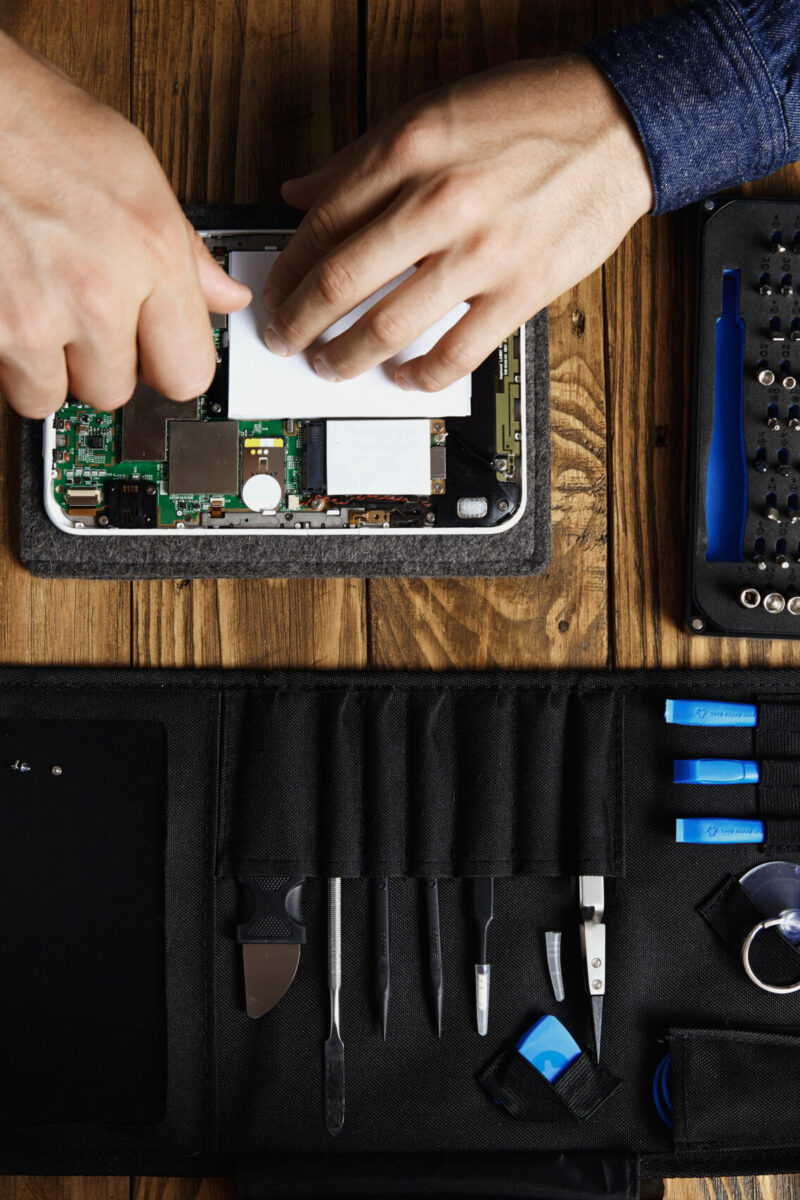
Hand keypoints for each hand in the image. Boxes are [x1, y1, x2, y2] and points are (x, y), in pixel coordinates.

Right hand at [0, 32, 250, 417]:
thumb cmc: (30, 119)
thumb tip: (225, 294)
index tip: (152, 355)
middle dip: (96, 361)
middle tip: (76, 313)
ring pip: (52, 396)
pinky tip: (4, 307)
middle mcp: (99, 292)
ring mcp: (35, 315)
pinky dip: (0, 354)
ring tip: (32, 306)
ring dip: (42, 365)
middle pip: (116, 392)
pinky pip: (3, 381)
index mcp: (151, 252)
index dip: (166, 365)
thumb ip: (183, 248)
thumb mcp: (131, 166)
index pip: (189, 374)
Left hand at [263, 55, 652, 390]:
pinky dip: (421, 375)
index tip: (276, 293)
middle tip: (286, 340)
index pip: (322, 224)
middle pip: (342, 281)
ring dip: (348, 356)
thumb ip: (363, 156)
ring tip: (331, 365)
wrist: (619, 123)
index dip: (287, 270)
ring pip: (389, 325)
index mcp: (411, 150)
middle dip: (300, 322)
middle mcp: (440, 202)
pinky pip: (457, 351)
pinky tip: (405, 378)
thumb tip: (302, 191)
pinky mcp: (521, 291)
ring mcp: (482, 253)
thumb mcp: (434, 109)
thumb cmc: (531, 111)